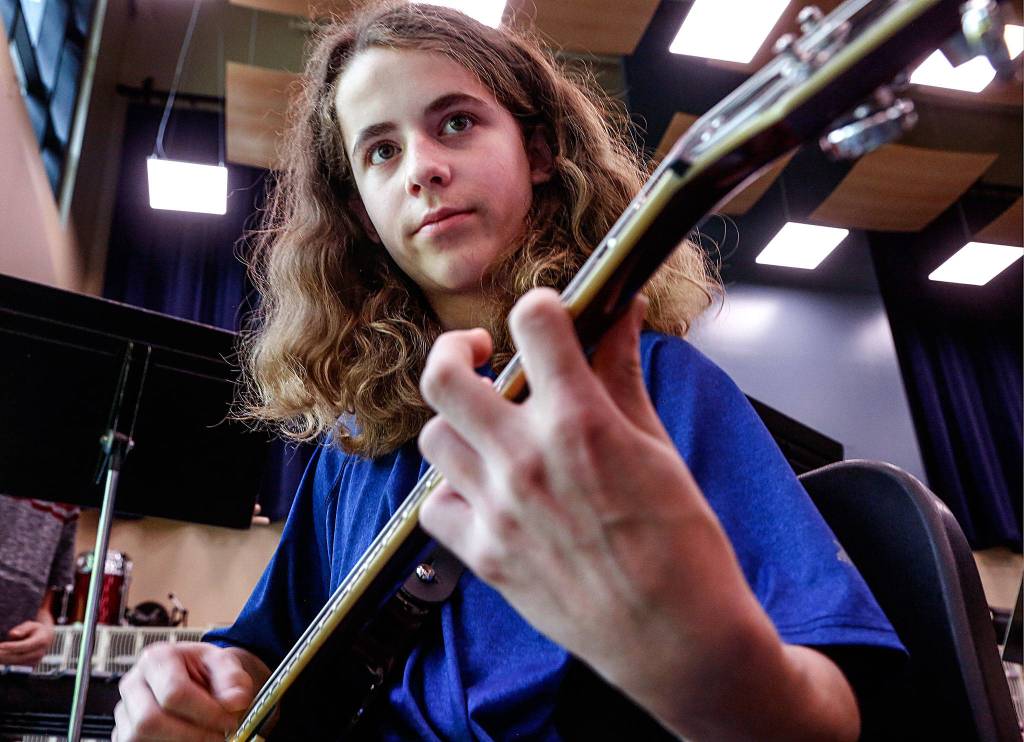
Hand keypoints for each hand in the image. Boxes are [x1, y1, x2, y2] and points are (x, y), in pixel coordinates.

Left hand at [0, 619, 53, 665]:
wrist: (47, 638)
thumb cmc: (37, 630)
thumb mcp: (32, 625)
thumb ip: (23, 628)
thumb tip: (13, 634)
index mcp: (42, 641)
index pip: (25, 645)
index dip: (12, 646)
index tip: (1, 645)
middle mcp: (40, 652)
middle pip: (19, 656)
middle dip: (5, 655)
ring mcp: (36, 660)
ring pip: (17, 662)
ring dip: (4, 660)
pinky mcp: (31, 665)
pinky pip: (17, 664)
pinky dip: (7, 661)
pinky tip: (1, 658)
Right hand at [113, 642, 258, 741]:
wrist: (195, 675)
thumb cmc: (205, 669)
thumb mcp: (224, 663)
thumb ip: (232, 680)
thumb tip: (235, 702)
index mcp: (157, 659)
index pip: (174, 692)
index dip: (205, 712)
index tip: (228, 720)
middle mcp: (133, 683)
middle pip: (150, 720)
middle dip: (191, 734)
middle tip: (218, 735)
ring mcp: (125, 710)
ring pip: (138, 738)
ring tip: (206, 738)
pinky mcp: (123, 732)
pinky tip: (189, 741)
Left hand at [417, 288, 858, 739]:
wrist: (676, 639)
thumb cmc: (683, 546)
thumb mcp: (659, 447)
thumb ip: (623, 375)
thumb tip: (621, 314)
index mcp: (580, 424)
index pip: (533, 324)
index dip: (541, 307)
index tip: (547, 316)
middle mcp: (526, 460)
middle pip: (445, 375)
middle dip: (458, 347)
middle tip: (482, 353)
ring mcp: (497, 510)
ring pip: (433, 436)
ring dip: (458, 421)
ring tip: (489, 428)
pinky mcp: (484, 555)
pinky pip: (435, 504)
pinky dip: (452, 490)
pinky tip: (484, 490)